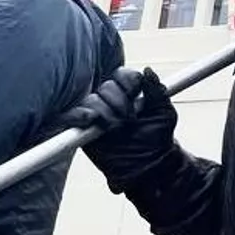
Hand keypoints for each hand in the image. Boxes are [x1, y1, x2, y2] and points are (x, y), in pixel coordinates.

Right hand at [64, 68, 180, 188]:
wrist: (148, 164)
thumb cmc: (157, 138)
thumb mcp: (164, 112)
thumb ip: (157, 90)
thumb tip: (148, 70)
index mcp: (128, 92)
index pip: (121, 75)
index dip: (128, 82)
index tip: (136, 93)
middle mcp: (109, 100)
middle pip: (106, 86)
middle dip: (120, 101)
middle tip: (130, 118)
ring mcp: (94, 114)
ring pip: (91, 100)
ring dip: (106, 112)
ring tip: (118, 128)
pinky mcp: (81, 130)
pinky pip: (70, 117)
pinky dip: (78, 115)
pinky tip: (90, 119)